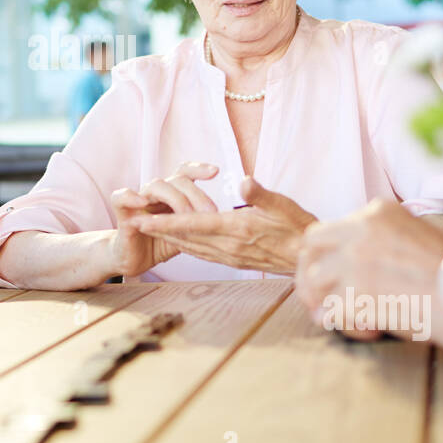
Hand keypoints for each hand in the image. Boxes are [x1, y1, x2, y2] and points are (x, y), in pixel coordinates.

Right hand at [108, 162, 220, 277]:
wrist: (134, 259)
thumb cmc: (161, 242)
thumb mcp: (187, 233)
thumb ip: (201, 223)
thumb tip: (230, 220)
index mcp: (172, 194)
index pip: (185, 172)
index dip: (199, 169)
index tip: (216, 171)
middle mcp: (156, 192)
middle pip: (178, 179)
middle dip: (196, 195)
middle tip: (210, 213)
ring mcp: (139, 200)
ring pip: (157, 185)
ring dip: (175, 199)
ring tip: (186, 217)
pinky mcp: (122, 212)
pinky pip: (121, 197)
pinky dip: (131, 196)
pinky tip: (142, 202)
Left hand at [130, 176, 316, 273]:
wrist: (310, 260)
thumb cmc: (299, 227)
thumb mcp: (284, 205)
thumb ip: (261, 194)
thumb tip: (243, 181)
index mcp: (237, 228)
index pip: (193, 224)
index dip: (165, 221)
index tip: (142, 218)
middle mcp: (229, 245)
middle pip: (185, 237)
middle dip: (158, 230)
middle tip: (132, 223)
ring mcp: (231, 256)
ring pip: (192, 247)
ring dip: (168, 239)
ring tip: (148, 231)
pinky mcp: (235, 261)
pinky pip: (204, 254)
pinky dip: (186, 247)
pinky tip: (179, 243)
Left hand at [294, 199, 442, 344]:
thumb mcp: (422, 238)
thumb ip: (387, 243)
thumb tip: (352, 266)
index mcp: (379, 211)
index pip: (330, 230)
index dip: (330, 258)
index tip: (339, 278)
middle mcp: (362, 228)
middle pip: (310, 247)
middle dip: (311, 275)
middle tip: (322, 302)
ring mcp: (356, 259)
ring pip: (314, 282)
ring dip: (328, 305)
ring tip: (355, 321)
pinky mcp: (356, 291)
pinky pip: (331, 313)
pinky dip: (346, 327)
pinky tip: (372, 332)